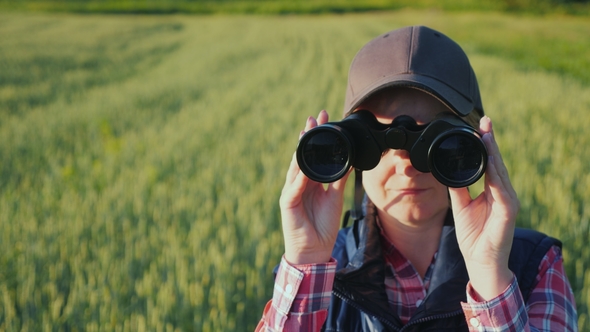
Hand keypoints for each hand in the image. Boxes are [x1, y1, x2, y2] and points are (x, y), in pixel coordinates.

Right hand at [279, 110, 350, 264]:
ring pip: (295, 167)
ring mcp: (291, 192)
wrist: (313, 250)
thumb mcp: (334, 198)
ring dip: (301, 150)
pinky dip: (300, 177)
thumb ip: (339, 179)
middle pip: (302, 155)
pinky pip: (294, 188)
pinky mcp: (287, 203)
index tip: (324, 119)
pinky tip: (304, 166)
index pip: (312, 155)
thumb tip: (349, 161)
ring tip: (306, 133)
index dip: (316, 137)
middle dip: (308, 136)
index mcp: (309, 181)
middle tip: (315, 117)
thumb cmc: (322, 226)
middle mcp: (298, 183)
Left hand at [449, 116, 519, 299]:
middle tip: (485, 122)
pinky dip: (496, 177)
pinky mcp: (508, 213)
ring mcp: (508, 202)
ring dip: (494, 154)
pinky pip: (502, 192)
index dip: (486, 145)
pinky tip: (492, 165)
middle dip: (491, 142)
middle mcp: (504, 193)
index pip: (490, 163)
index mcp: (493, 191)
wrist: (480, 261)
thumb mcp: (460, 206)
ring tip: (487, 136)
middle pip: (497, 163)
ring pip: (501, 173)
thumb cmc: (473, 235)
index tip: (480, 126)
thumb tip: (448, 170)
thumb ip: (458, 187)